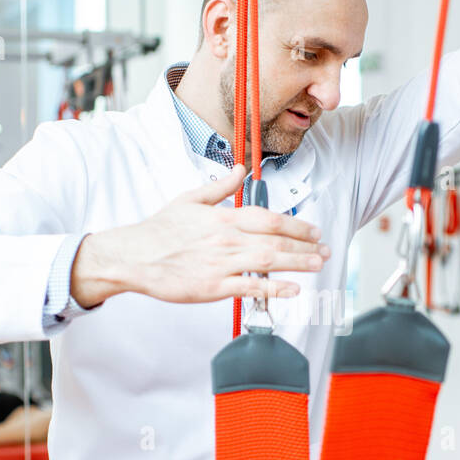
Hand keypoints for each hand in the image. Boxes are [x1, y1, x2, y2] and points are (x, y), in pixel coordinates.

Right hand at [71, 164, 330, 307]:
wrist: (133, 257)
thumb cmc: (159, 230)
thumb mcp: (188, 199)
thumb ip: (219, 186)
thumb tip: (240, 169)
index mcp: (222, 217)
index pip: (268, 218)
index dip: (296, 224)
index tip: (313, 230)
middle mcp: (226, 238)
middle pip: (275, 240)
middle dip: (305, 245)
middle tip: (325, 249)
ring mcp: (221, 264)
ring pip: (268, 261)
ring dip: (298, 263)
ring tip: (318, 265)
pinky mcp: (213, 287)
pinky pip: (250, 288)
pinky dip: (274, 289)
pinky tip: (293, 290)